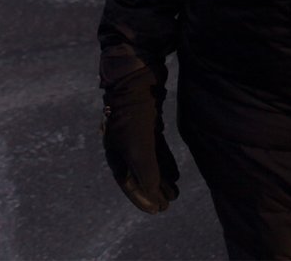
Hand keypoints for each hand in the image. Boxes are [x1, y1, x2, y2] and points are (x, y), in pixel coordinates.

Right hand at [101, 71, 179, 213]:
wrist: (137, 78)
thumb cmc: (134, 115)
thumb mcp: (139, 149)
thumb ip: (146, 173)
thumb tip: (154, 193)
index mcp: (114, 152)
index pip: (127, 182)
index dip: (141, 198)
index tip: (156, 211)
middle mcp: (123, 144)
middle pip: (139, 173)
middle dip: (153, 191)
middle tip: (168, 205)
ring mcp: (136, 133)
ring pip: (150, 162)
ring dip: (162, 178)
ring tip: (175, 193)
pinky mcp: (149, 122)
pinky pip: (157, 149)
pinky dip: (165, 162)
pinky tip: (175, 174)